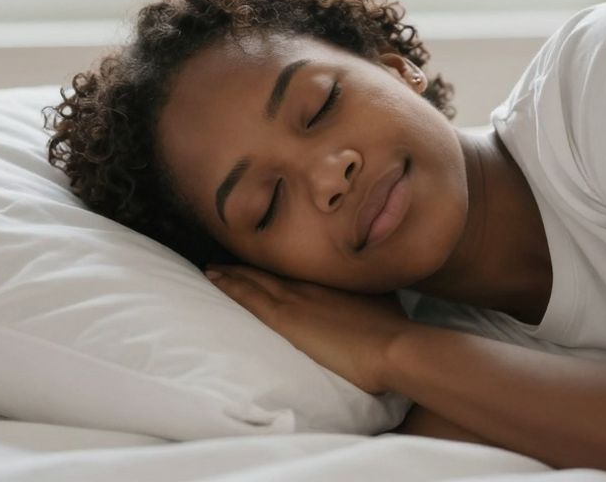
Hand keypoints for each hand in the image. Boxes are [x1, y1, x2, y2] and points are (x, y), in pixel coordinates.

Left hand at [205, 264, 414, 394]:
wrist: (390, 346)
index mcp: (331, 280)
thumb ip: (366, 294)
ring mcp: (295, 297)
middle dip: (249, 266)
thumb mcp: (380, 301)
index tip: (262, 262)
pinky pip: (248, 296)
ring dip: (233, 272)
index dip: (277, 265)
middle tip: (226, 259)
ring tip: (214, 267)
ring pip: (255, 279)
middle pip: (272, 271)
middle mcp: (310, 283)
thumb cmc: (392, 329)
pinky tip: (214, 277)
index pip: (295, 270)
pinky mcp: (284, 317)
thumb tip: (368, 292)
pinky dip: (230, 284)